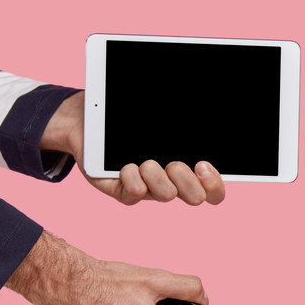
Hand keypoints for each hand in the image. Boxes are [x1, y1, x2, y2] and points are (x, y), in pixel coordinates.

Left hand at [40, 92, 225, 205]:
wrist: (90, 120)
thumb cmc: (130, 117)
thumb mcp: (159, 118)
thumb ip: (183, 121)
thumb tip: (206, 107)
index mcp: (188, 169)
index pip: (214, 192)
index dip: (214, 184)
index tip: (202, 164)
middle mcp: (171, 182)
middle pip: (195, 197)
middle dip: (187, 180)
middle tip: (174, 164)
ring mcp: (148, 189)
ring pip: (166, 196)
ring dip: (158, 177)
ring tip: (146, 162)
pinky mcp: (123, 191)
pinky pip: (135, 194)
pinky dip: (132, 179)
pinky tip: (126, 165)